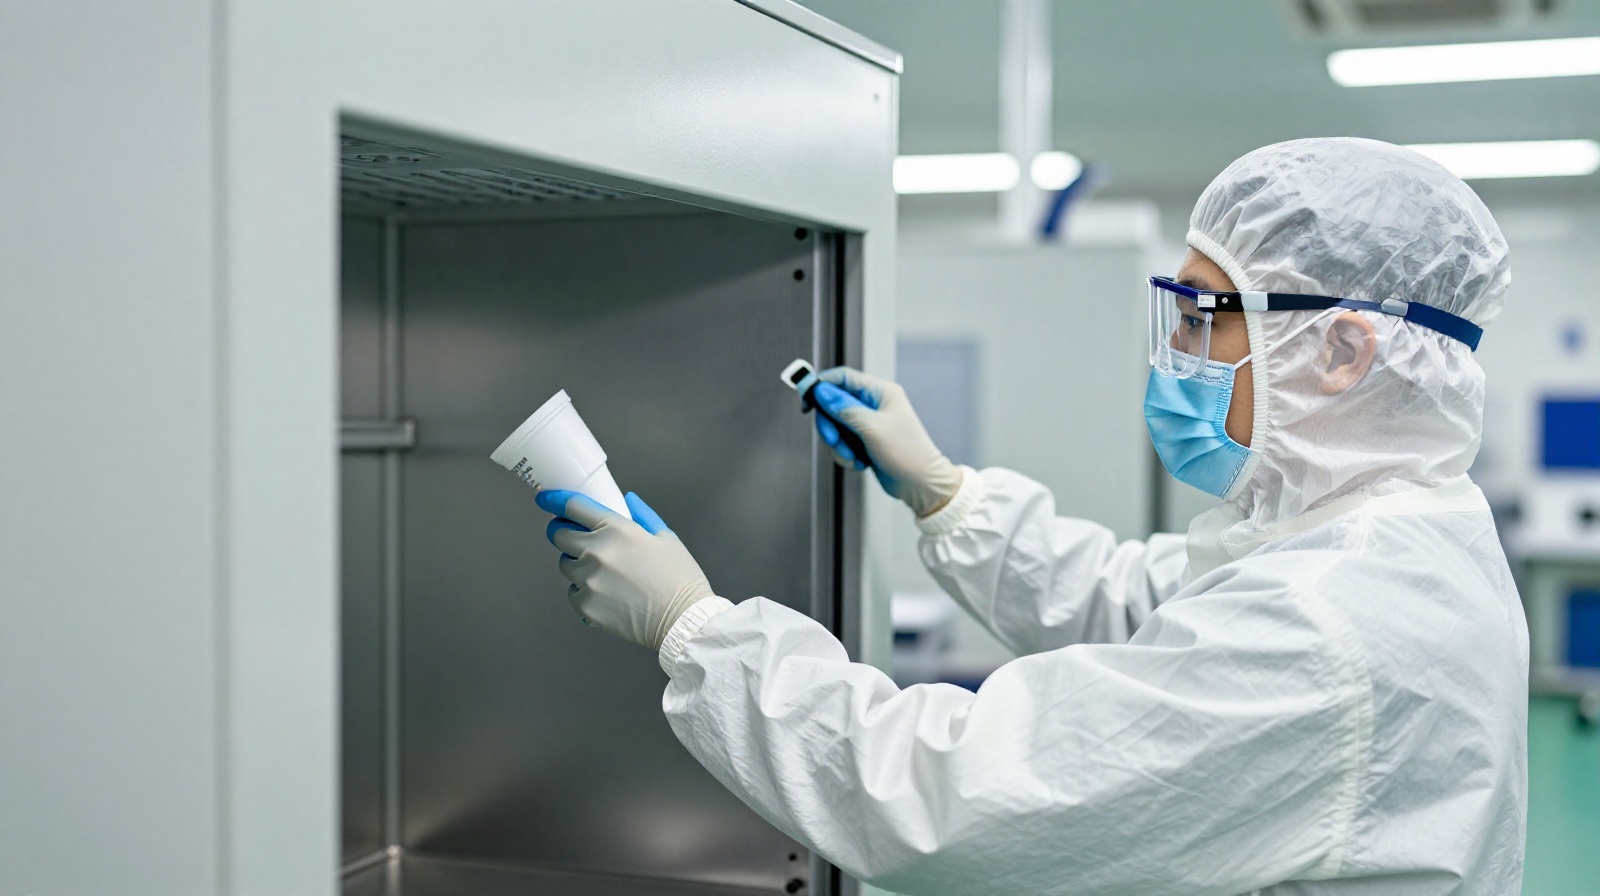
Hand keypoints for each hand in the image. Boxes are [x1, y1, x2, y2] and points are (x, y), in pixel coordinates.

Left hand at [535, 490, 716, 650]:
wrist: (682, 622)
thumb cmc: (679, 580)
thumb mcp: (666, 538)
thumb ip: (643, 515)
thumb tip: (628, 500)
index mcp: (617, 530)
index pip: (573, 506)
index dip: (556, 500)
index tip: (547, 499)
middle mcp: (596, 552)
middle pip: (558, 534)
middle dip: (564, 532)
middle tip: (580, 540)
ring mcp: (588, 580)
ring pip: (565, 564)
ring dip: (577, 563)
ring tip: (606, 574)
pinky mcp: (584, 605)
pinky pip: (573, 591)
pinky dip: (585, 590)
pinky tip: (610, 594)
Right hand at [811, 367, 962, 516]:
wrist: (920, 484)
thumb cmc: (908, 454)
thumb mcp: (873, 428)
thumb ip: (844, 408)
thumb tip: (822, 392)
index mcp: (881, 392)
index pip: (844, 378)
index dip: (822, 385)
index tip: (806, 397)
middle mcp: (874, 404)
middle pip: (834, 403)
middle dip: (830, 424)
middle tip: (832, 439)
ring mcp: (868, 423)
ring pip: (836, 426)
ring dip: (839, 444)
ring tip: (853, 456)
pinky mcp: (864, 441)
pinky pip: (842, 442)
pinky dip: (846, 454)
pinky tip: (860, 462)